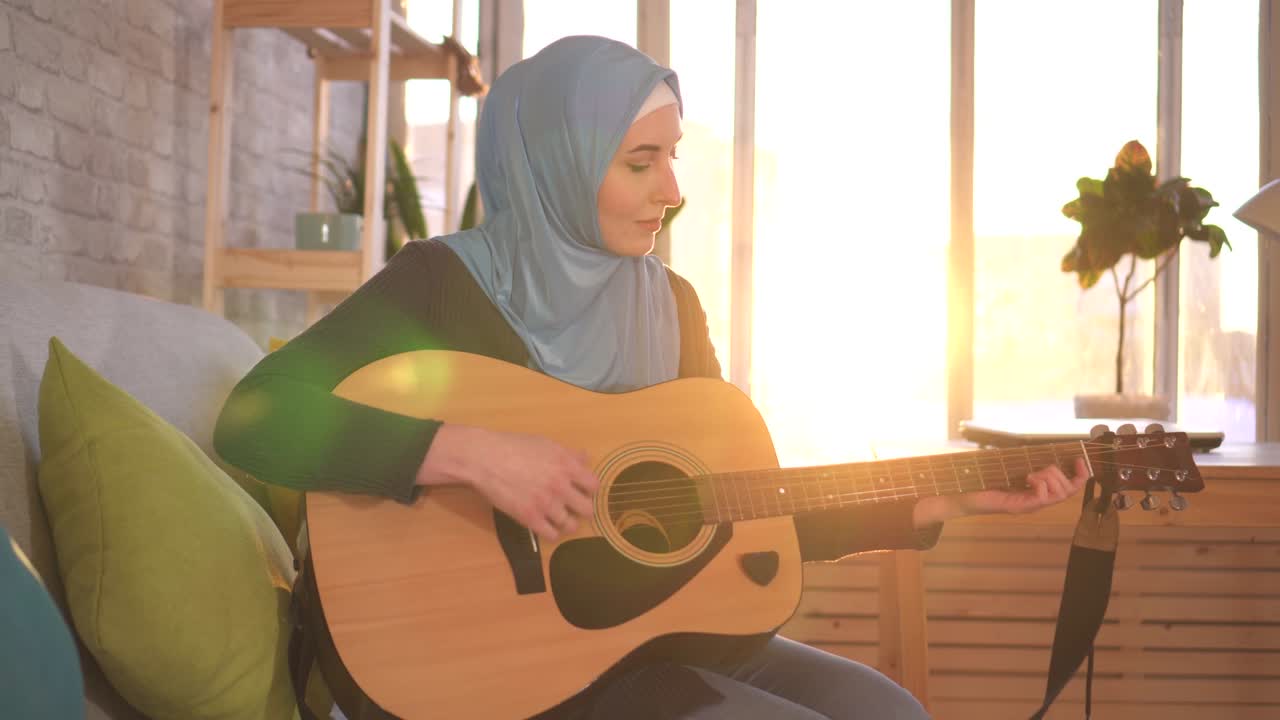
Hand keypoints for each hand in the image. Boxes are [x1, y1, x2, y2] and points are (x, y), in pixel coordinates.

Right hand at [416, 424, 599, 540]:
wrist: (484, 459)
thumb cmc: (514, 446)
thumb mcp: (545, 444)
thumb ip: (568, 454)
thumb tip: (585, 458)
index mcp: (567, 466)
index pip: (594, 486)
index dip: (589, 490)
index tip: (582, 491)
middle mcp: (561, 486)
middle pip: (587, 510)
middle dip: (581, 509)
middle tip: (572, 507)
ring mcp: (546, 504)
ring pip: (570, 525)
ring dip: (566, 522)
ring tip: (557, 517)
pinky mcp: (530, 518)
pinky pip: (552, 535)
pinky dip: (551, 532)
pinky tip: (545, 525)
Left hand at [913, 457, 1088, 526]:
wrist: (963, 495)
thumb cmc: (985, 480)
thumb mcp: (1011, 466)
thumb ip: (1026, 460)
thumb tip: (1040, 448)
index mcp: (1039, 491)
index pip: (1070, 487)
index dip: (1081, 475)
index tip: (1081, 460)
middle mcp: (1038, 500)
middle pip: (1068, 491)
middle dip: (1060, 473)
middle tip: (1040, 469)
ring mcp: (1030, 506)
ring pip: (1058, 494)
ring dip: (1049, 478)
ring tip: (1031, 474)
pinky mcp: (1019, 507)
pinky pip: (1042, 499)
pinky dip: (1040, 485)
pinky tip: (1028, 479)